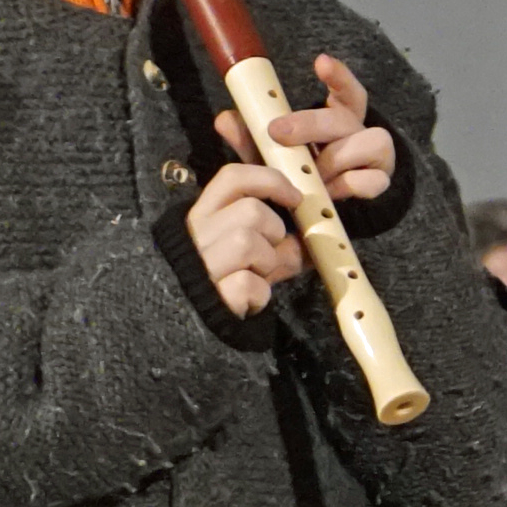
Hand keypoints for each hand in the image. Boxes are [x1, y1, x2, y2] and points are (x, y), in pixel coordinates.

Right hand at [184, 159, 308, 318]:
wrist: (197, 329)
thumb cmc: (229, 281)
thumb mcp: (252, 254)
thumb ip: (277, 240)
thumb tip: (312, 233)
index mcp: (203, 216)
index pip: (232, 178)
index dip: (269, 180)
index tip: (295, 198)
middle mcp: (195, 236)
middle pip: (250, 211)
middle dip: (273, 231)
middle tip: (269, 255)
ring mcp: (199, 265)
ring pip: (247, 242)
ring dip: (267, 262)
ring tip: (258, 276)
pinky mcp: (208, 296)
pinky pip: (248, 283)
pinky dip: (259, 294)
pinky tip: (250, 300)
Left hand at [220, 52, 395, 210]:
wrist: (318, 218)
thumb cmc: (299, 178)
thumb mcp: (271, 158)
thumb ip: (251, 140)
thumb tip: (224, 119)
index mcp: (337, 121)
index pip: (346, 92)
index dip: (338, 75)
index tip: (320, 62)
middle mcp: (359, 134)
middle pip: (345, 118)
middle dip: (311, 123)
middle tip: (278, 133)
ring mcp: (375, 159)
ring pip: (371, 142)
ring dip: (336, 157)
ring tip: (312, 174)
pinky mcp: (380, 182)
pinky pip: (374, 179)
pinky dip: (350, 184)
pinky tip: (330, 191)